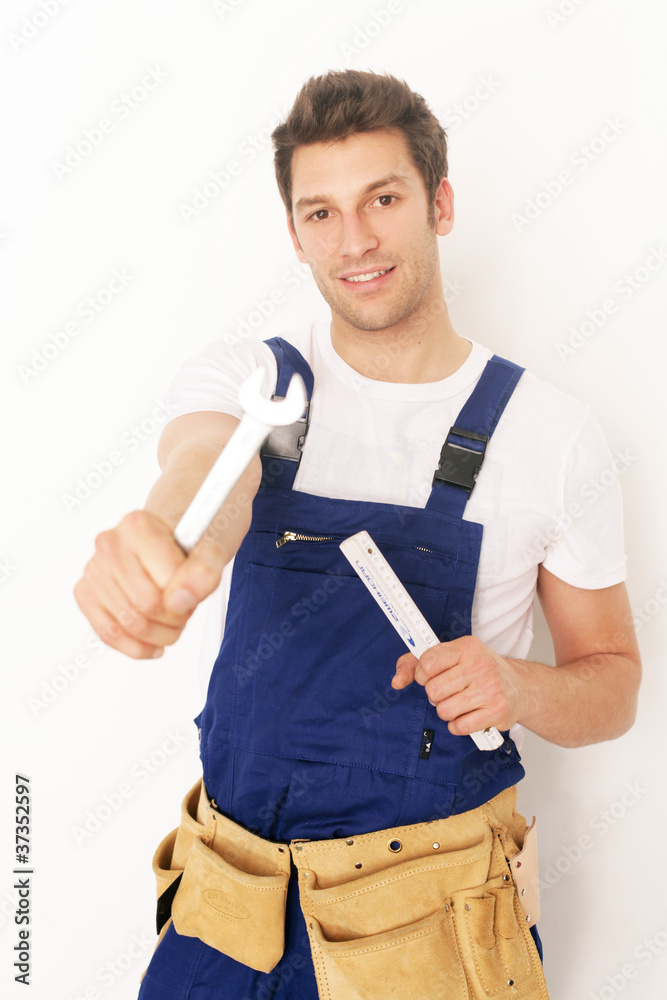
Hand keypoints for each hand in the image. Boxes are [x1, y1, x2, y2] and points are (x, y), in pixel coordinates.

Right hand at [73, 509, 224, 658]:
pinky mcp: (86, 592)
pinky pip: (107, 634)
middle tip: (185, 611)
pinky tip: (155, 644)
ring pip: (129, 625)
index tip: (194, 594)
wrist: (172, 535)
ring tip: (173, 622)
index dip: (188, 598)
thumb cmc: (189, 541)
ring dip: (160, 635)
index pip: (166, 582)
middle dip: (175, 618)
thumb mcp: (212, 550)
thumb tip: (180, 600)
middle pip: (147, 606)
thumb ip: (204, 572)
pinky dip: (136, 647)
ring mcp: (94, 569)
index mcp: (138, 526)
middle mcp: (110, 544)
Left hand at [391, 635, 524, 735]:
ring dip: (446, 711)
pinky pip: (459, 727)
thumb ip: (415, 663)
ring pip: (444, 710)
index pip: (427, 663)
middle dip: (435, 695)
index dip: (421, 674)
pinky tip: (467, 715)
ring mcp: (491, 689)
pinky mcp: (497, 712)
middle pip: (433, 691)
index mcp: (466, 647)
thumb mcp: (449, 657)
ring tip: (459, 703)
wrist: (518, 687)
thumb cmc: (477, 671)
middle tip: (449, 691)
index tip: (429, 676)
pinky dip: (457, 725)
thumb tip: (397, 681)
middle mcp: (480, 665)